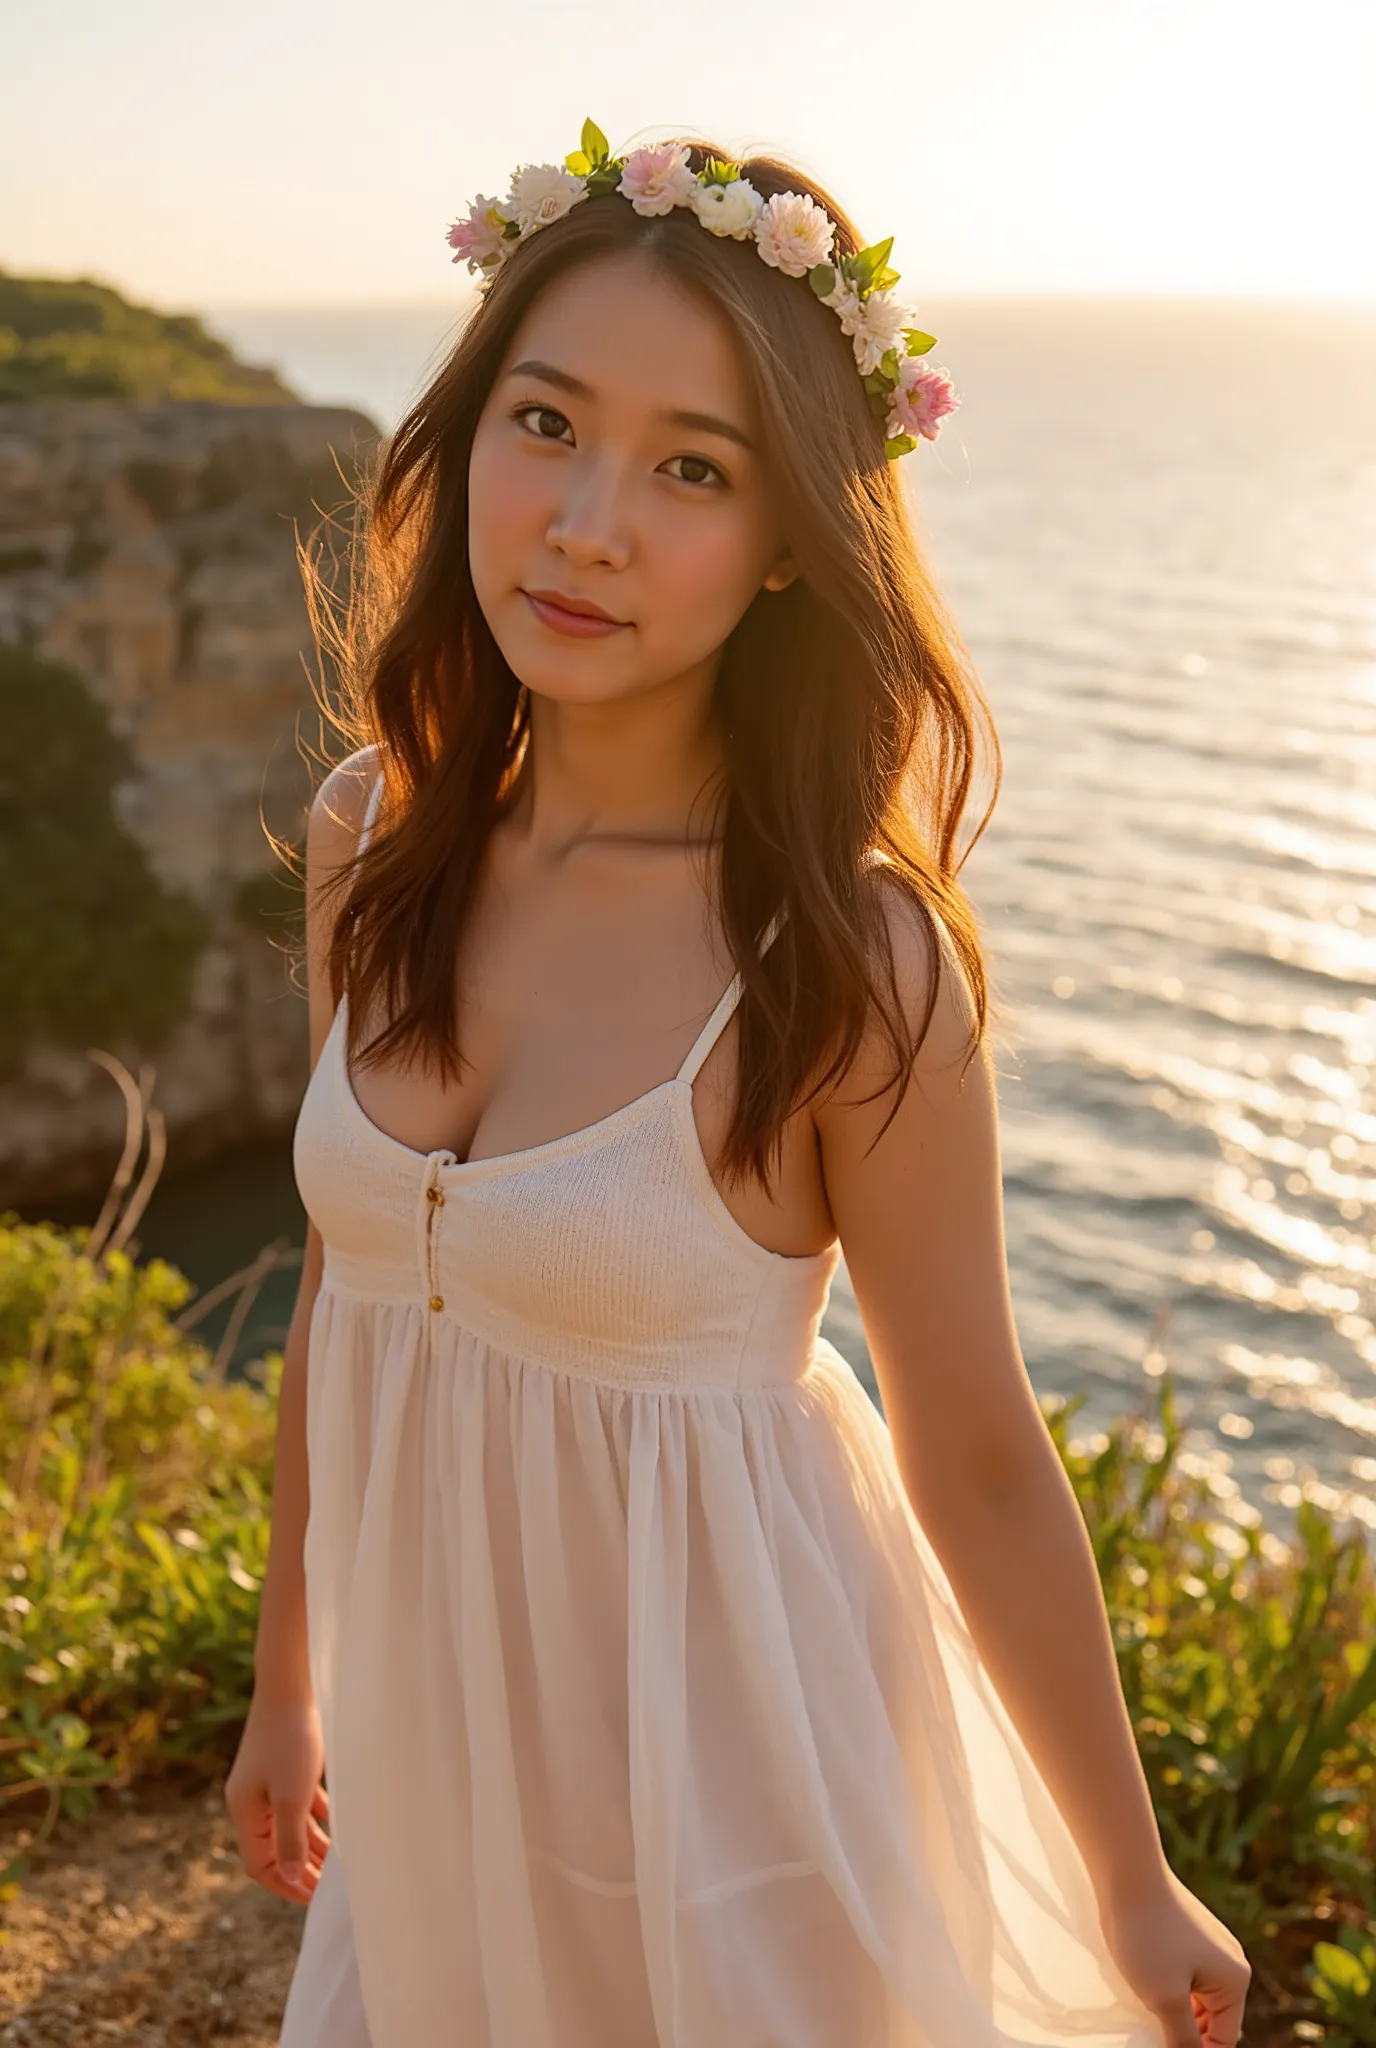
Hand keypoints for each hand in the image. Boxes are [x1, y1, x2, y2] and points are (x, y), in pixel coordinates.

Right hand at [224, 1688, 330, 1905]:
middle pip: (273, 1849)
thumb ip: (290, 1837)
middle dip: (301, 1870)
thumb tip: (291, 1875)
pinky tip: (338, 1826)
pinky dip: (316, 1818)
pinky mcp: (284, 1766)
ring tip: (339, 1865)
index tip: (314, 1900)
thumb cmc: (291, 1738)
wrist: (291, 1682)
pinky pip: (299, 1804)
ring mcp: (267, 1782)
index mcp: (245, 1811)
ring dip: (313, 1846)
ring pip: (289, 1827)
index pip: (260, 1865)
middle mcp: (251, 1801)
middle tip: (331, 1889)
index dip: (286, 1885)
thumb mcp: (292, 1794)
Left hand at [1098, 1867, 1251, 2047]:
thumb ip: (1183, 2039)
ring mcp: (1209, 1943)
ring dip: (1174, 2010)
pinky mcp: (1187, 1931)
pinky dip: (1167, 1986)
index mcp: (1235, 1981)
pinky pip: (1184, 1973)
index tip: (1163, 2046)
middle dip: (1185, 2032)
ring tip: (1145, 2012)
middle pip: (1211, 2019)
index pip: (1223, 2040)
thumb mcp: (1164, 1998)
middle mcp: (1230, 1961)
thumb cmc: (1146, 1935)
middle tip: (1152, 2035)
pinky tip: (1142, 1985)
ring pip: (1195, 1996)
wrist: (1125, 1871)